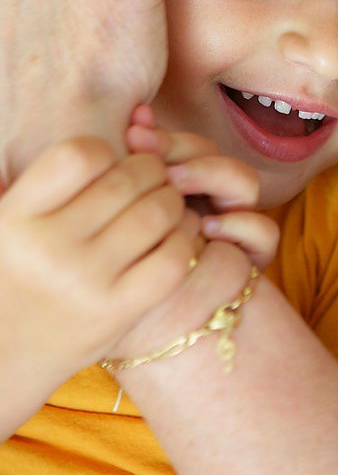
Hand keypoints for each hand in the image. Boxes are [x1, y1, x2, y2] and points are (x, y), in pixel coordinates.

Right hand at [0, 135, 193, 435]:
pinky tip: (175, 235)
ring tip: (166, 202)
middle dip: (150, 170)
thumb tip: (135, 117)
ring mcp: (85, 282)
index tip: (107, 163)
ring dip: (172, 199)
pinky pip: (171, 258)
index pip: (78, 155)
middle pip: (128, 180)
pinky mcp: (117, 313)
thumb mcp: (10, 220)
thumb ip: (49, 176)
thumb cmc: (17, 271)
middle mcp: (48, 247)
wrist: (4, 358)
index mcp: (16, 216)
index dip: (105, 150)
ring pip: (157, 213)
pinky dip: (184, 238)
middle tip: (152, 176)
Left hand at [126, 107, 278, 270]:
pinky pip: (263, 232)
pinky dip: (240, 226)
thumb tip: (137, 114)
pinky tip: (208, 230)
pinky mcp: (254, 256)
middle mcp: (215, 197)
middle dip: (183, 149)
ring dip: (210, 176)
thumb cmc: (131, 265)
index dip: (165, 134)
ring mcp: (237, 223)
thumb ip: (135, 168)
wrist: (146, 331)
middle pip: (215, 154)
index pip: (188, 143)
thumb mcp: (131, 212)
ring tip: (174, 185)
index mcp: (184, 181)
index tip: (134, 131)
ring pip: (244, 181)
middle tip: (149, 154)